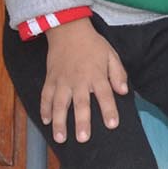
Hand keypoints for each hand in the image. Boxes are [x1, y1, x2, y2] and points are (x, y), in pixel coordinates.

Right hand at [39, 18, 127, 142]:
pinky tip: (45, 122)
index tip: (112, 125)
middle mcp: (79, 80)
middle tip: (83, 138)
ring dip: (59, 122)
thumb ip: (118, 73)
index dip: (109, 110)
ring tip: (60, 138)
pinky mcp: (50, 79)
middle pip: (81, 103)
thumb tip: (123, 91)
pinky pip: (45, 96)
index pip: (105, 95)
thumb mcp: (111, 55)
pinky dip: (44, 109)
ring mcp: (62, 81)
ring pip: (59, 104)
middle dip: (81, 122)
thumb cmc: (92, 44)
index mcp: (96, 75)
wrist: (68, 30)